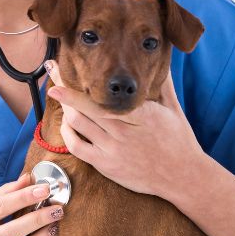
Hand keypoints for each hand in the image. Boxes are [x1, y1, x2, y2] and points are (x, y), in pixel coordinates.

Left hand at [45, 60, 205, 200]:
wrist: (182, 176)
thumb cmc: (179, 140)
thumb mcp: (173, 109)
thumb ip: (163, 83)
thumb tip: (162, 60)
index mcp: (140, 114)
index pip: (100, 97)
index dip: (75, 86)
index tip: (58, 71)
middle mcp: (123, 131)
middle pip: (82, 107)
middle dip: (63, 89)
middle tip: (52, 74)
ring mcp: (112, 149)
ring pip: (77, 124)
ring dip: (65, 108)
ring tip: (60, 96)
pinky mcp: (106, 165)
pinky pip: (77, 147)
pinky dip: (68, 133)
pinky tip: (68, 123)